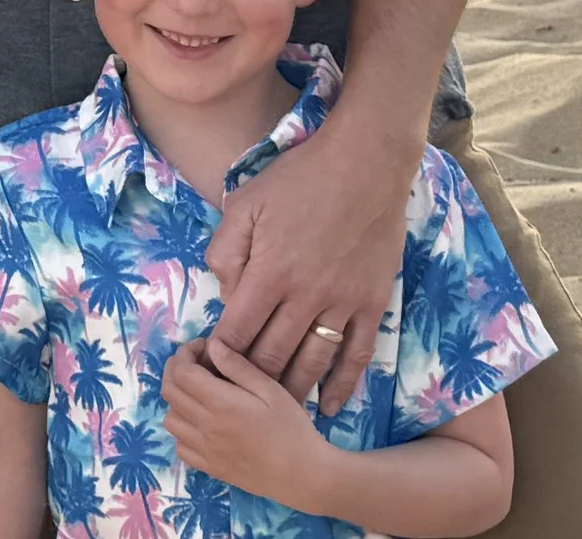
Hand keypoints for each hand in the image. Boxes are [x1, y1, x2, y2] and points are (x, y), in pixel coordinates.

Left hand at [161, 338, 327, 504]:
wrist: (304, 474)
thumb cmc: (292, 429)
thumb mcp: (271, 390)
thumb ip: (238, 366)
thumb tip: (212, 346)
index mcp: (220, 404)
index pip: (181, 372)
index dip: (185, 353)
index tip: (202, 348)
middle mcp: (205, 427)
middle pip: (169, 392)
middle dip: (175, 370)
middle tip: (194, 364)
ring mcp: (205, 450)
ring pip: (170, 419)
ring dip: (176, 400)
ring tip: (197, 394)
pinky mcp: (210, 468)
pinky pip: (180, 447)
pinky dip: (182, 431)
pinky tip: (200, 425)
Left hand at [205, 120, 412, 412]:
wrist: (364, 166)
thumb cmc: (298, 179)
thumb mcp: (244, 204)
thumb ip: (226, 250)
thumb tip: (226, 293)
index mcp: (268, 272)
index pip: (237, 330)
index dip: (220, 357)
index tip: (209, 373)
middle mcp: (305, 295)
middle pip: (274, 354)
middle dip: (251, 384)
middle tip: (236, 405)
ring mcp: (342, 302)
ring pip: (313, 361)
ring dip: (293, 391)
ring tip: (276, 415)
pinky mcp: (371, 303)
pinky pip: (357, 354)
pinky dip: (343, 384)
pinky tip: (329, 406)